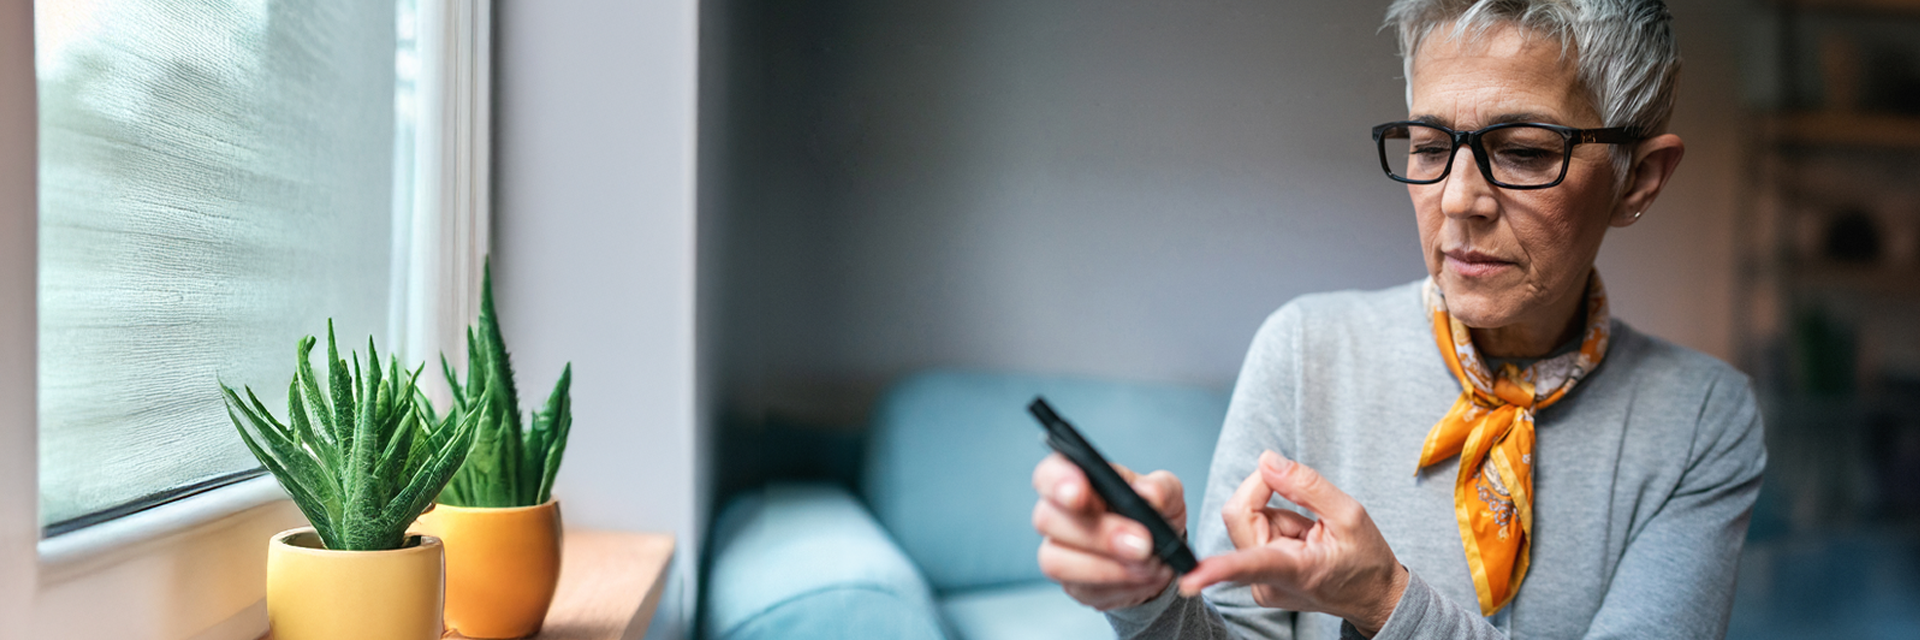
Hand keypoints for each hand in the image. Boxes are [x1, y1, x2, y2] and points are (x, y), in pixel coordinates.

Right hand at [1032, 453, 1186, 610]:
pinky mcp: (1073, 586)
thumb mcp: (1167, 491)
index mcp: (1074, 477)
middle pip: (1048, 520)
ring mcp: (1059, 552)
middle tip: (1143, 544)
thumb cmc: (1153, 510)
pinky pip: (1087, 591)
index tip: (1078, 495)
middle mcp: (1056, 513)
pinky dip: (1124, 587)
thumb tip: (1149, 495)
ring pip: (1057, 562)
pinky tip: (1149, 577)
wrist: (1161, 552)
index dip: (1058, 482)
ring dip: (1109, 568)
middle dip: (1098, 534)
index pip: (1048, 474)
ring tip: (1151, 565)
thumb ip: (1160, 488)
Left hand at [1178, 451, 1407, 636]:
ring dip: (1277, 513)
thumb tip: (1266, 459)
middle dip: (1267, 493)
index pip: (1250, 565)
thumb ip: (1306, 485)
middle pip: (1240, 514)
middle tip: (1304, 498)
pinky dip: (1277, 526)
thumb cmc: (1365, 560)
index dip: (1218, 569)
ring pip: (1247, 519)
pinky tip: (1301, 541)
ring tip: (1310, 533)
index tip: (1189, 581)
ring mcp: (1259, 583)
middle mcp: (1267, 583)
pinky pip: (1253, 531)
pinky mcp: (1256, 578)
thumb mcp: (1350, 515)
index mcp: (1294, 572)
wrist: (1372, 596)